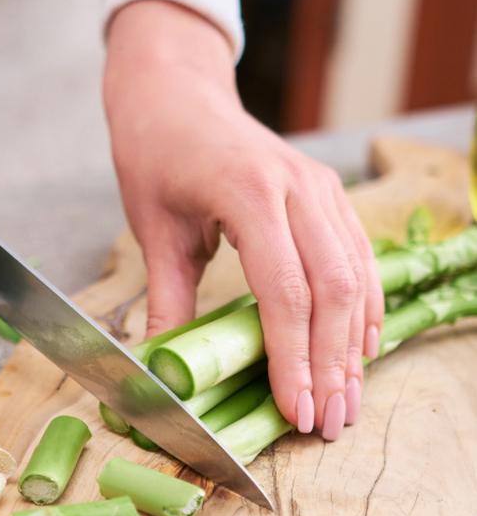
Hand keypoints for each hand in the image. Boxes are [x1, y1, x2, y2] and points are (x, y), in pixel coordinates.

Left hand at [103, 0, 383, 440]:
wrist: (177, 93)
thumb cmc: (156, 153)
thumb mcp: (152, 228)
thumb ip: (167, 298)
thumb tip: (163, 368)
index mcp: (248, 192)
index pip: (285, 292)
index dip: (293, 358)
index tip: (295, 410)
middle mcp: (297, 187)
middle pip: (332, 289)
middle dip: (332, 364)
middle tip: (327, 422)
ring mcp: (320, 187)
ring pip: (354, 275)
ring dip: (352, 344)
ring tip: (346, 401)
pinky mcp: (329, 193)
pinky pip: (358, 256)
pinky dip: (363, 306)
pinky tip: (361, 348)